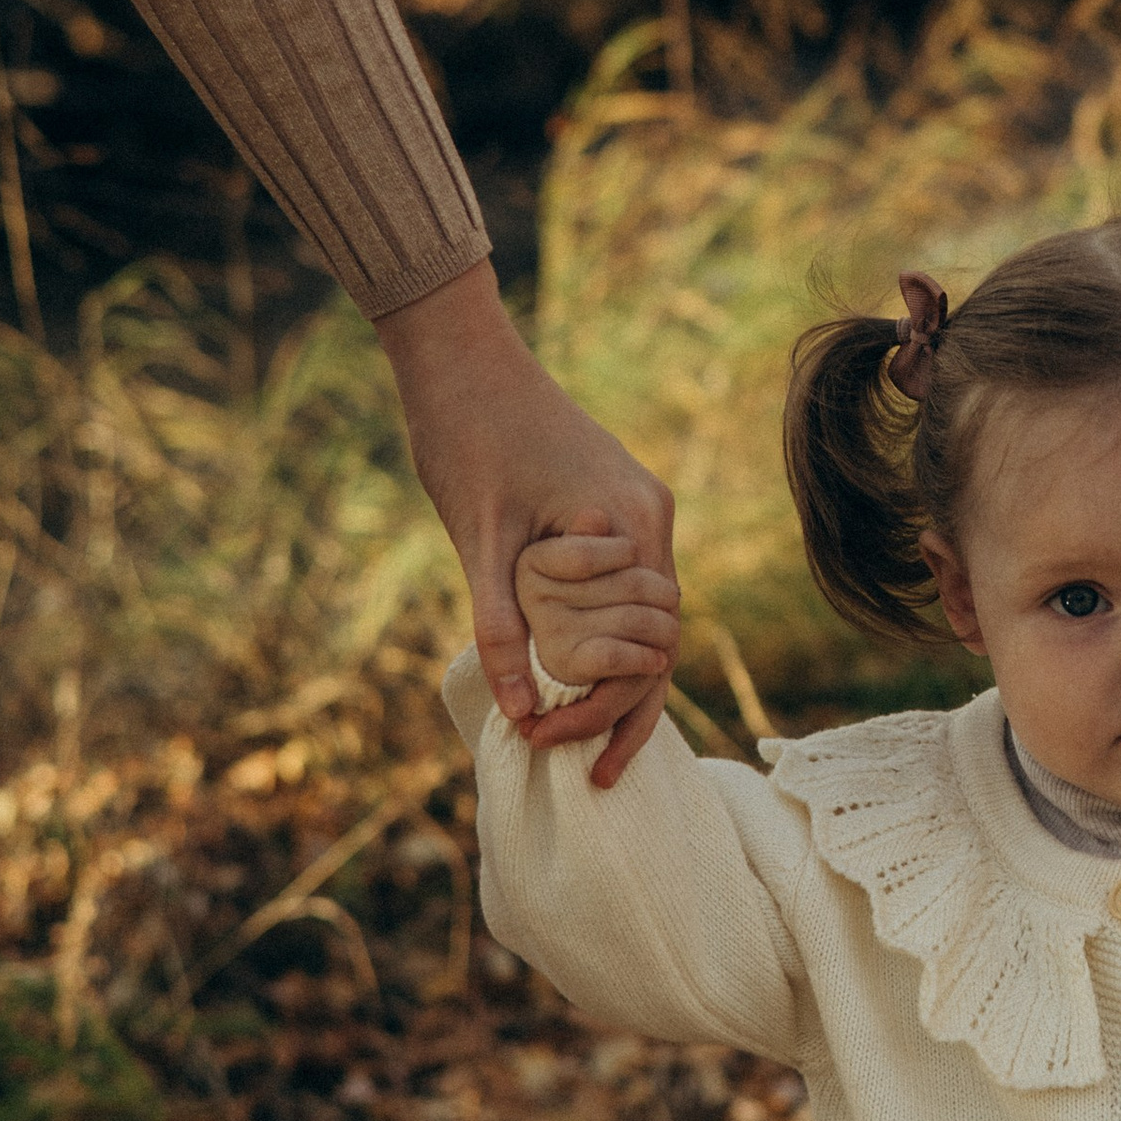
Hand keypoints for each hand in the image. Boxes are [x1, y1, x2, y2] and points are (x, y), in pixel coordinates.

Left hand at [376, 261, 676, 785]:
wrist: (462, 357)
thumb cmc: (467, 436)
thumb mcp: (479, 542)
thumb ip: (503, 627)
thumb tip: (517, 712)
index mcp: (630, 523)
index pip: (644, 642)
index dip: (603, 703)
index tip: (551, 741)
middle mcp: (651, 517)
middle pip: (658, 636)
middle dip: (620, 705)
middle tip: (578, 763)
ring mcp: (639, 509)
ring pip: (646, 615)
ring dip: (619, 676)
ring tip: (586, 745)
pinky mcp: (617, 506)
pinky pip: (627, 587)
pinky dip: (608, 635)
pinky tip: (581, 677)